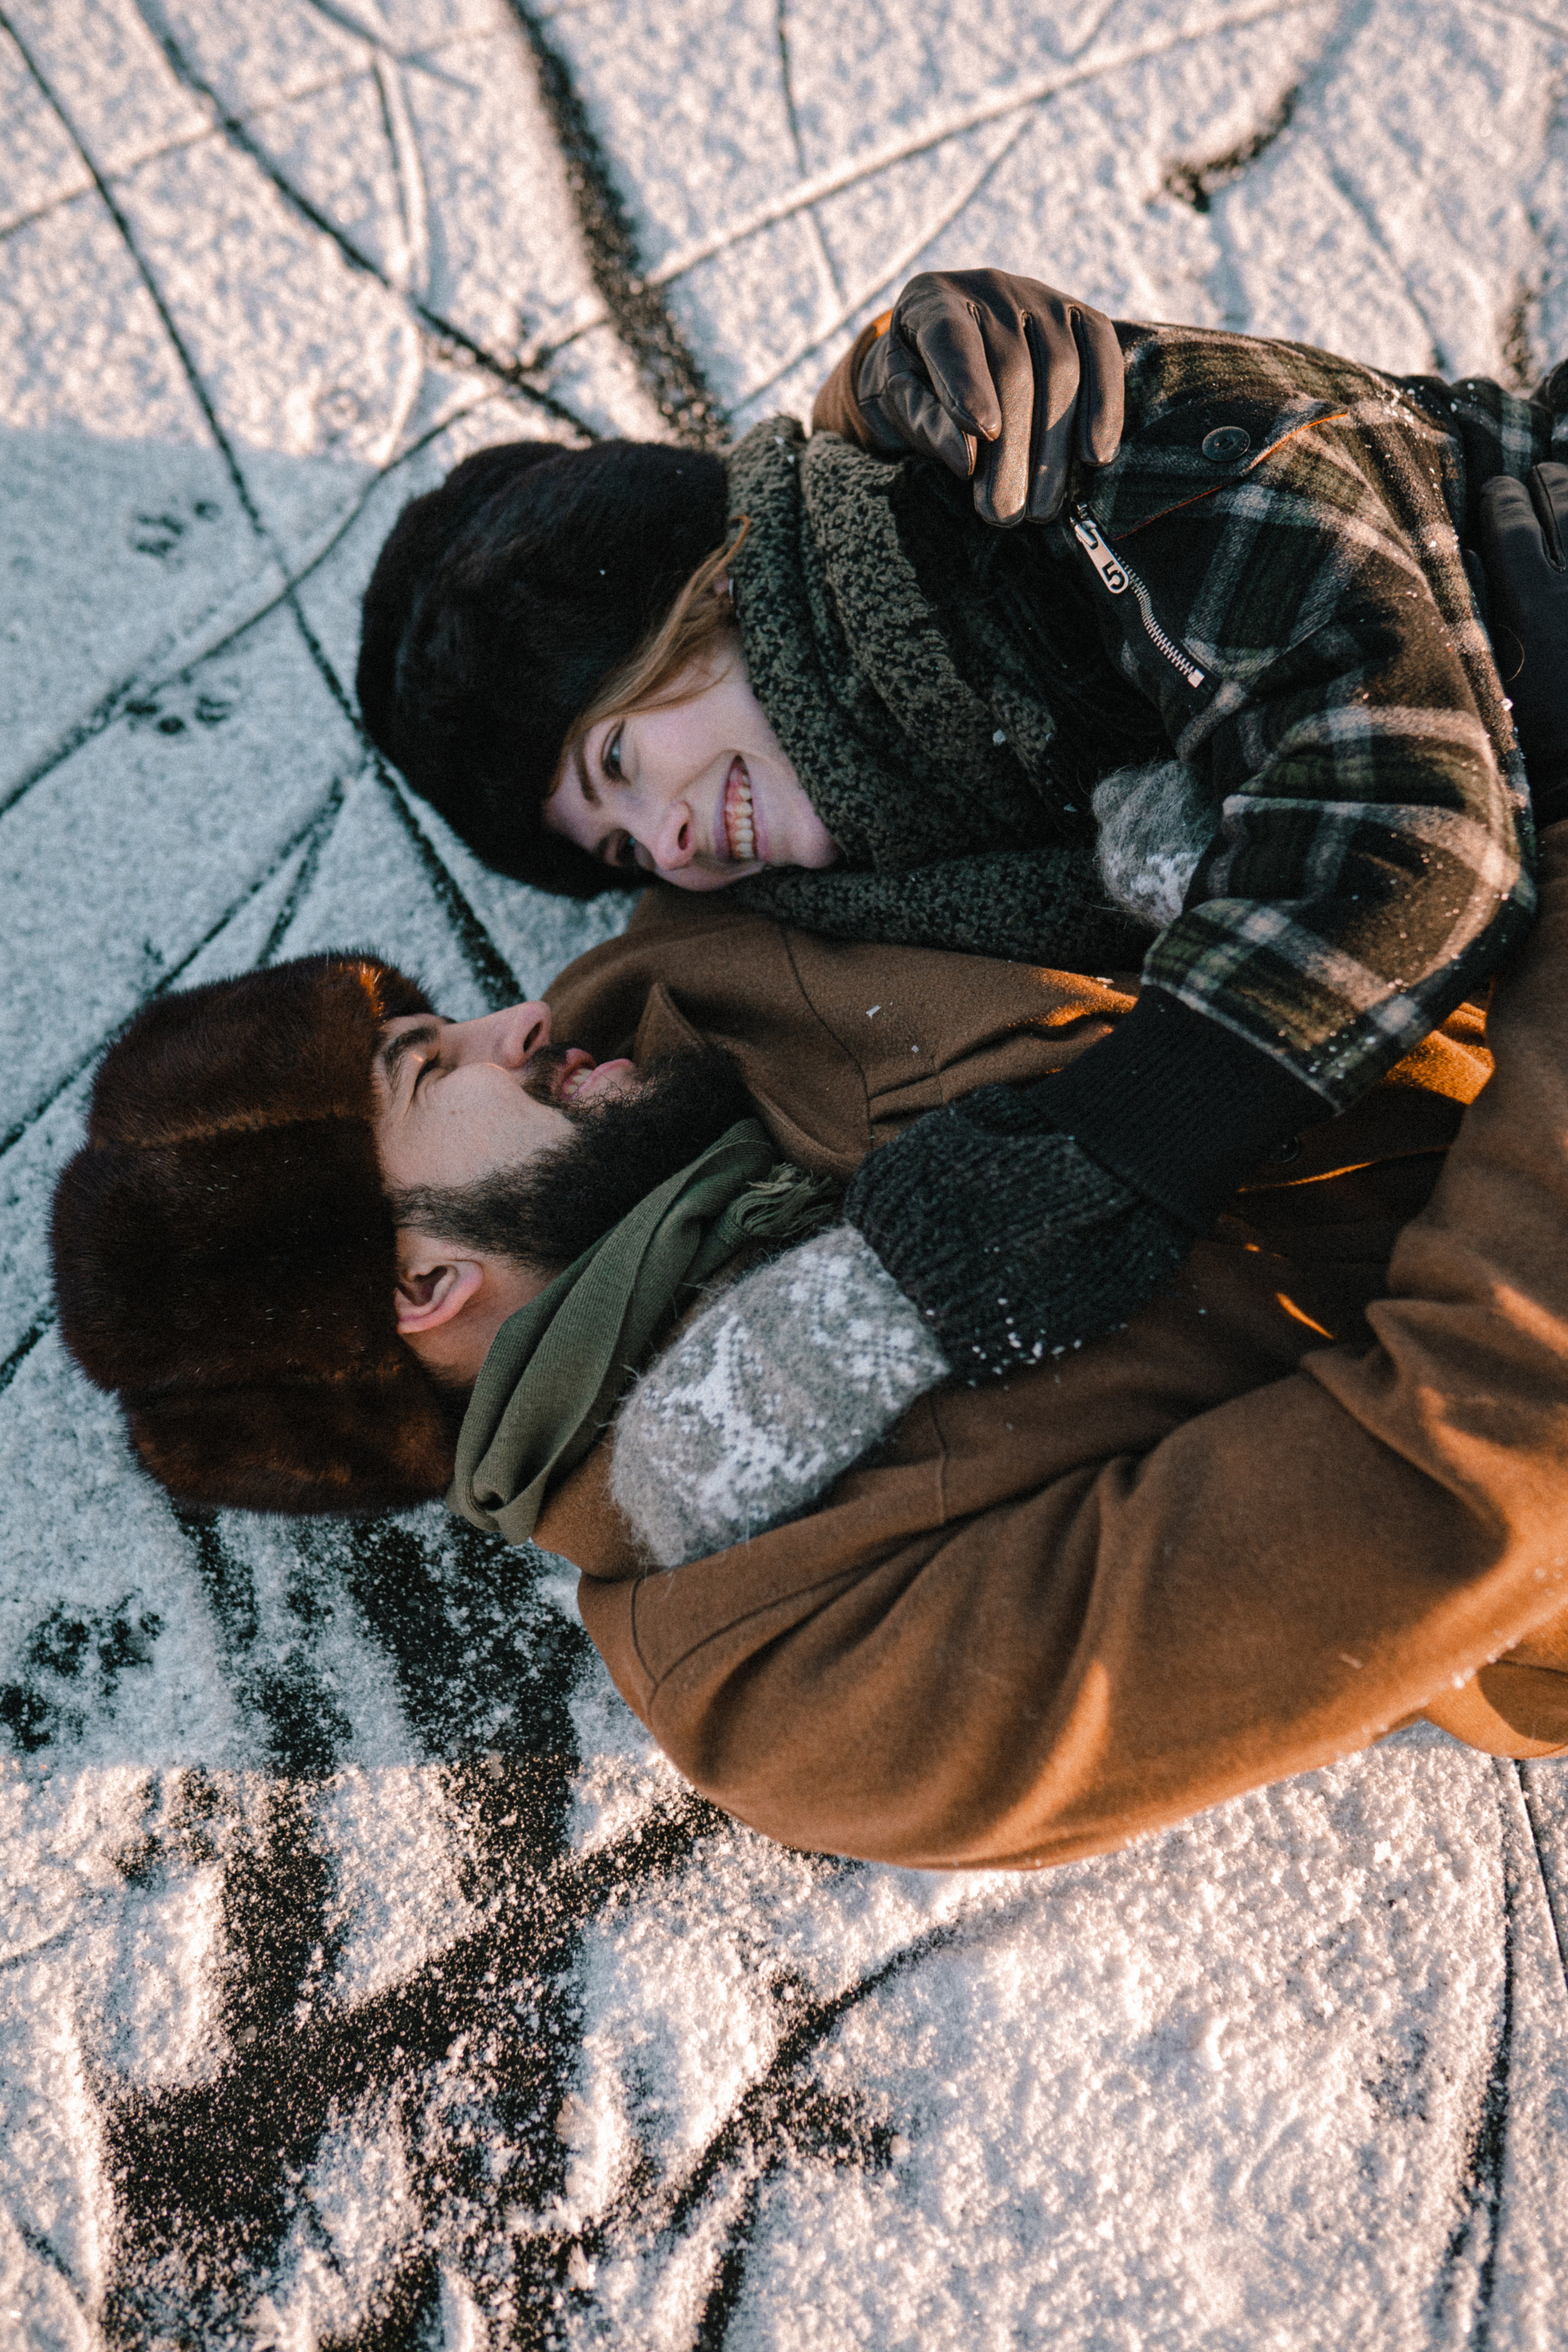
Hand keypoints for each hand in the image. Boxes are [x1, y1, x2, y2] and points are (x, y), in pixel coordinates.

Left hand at [855, 268, 1123, 526]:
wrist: (948, 358)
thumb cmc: (916, 387)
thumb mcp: (899, 403)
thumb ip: (925, 422)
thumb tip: (966, 459)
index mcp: (932, 301)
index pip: (950, 336)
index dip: (967, 384)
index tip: (983, 434)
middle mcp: (990, 290)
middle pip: (1012, 367)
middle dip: (1011, 447)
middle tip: (1003, 513)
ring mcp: (1042, 299)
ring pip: (1060, 369)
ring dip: (1053, 447)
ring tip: (1039, 508)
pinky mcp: (1082, 317)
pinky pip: (1102, 355)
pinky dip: (1105, 408)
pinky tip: (1096, 457)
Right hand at [1478, 463, 1567, 826]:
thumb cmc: (1541, 750)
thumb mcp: (1492, 693)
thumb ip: (1478, 629)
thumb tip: (1464, 566)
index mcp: (1534, 608)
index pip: (1511, 524)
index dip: (1500, 498)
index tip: (1493, 488)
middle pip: (1563, 503)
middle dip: (1545, 482)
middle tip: (1535, 475)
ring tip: (1566, 484)